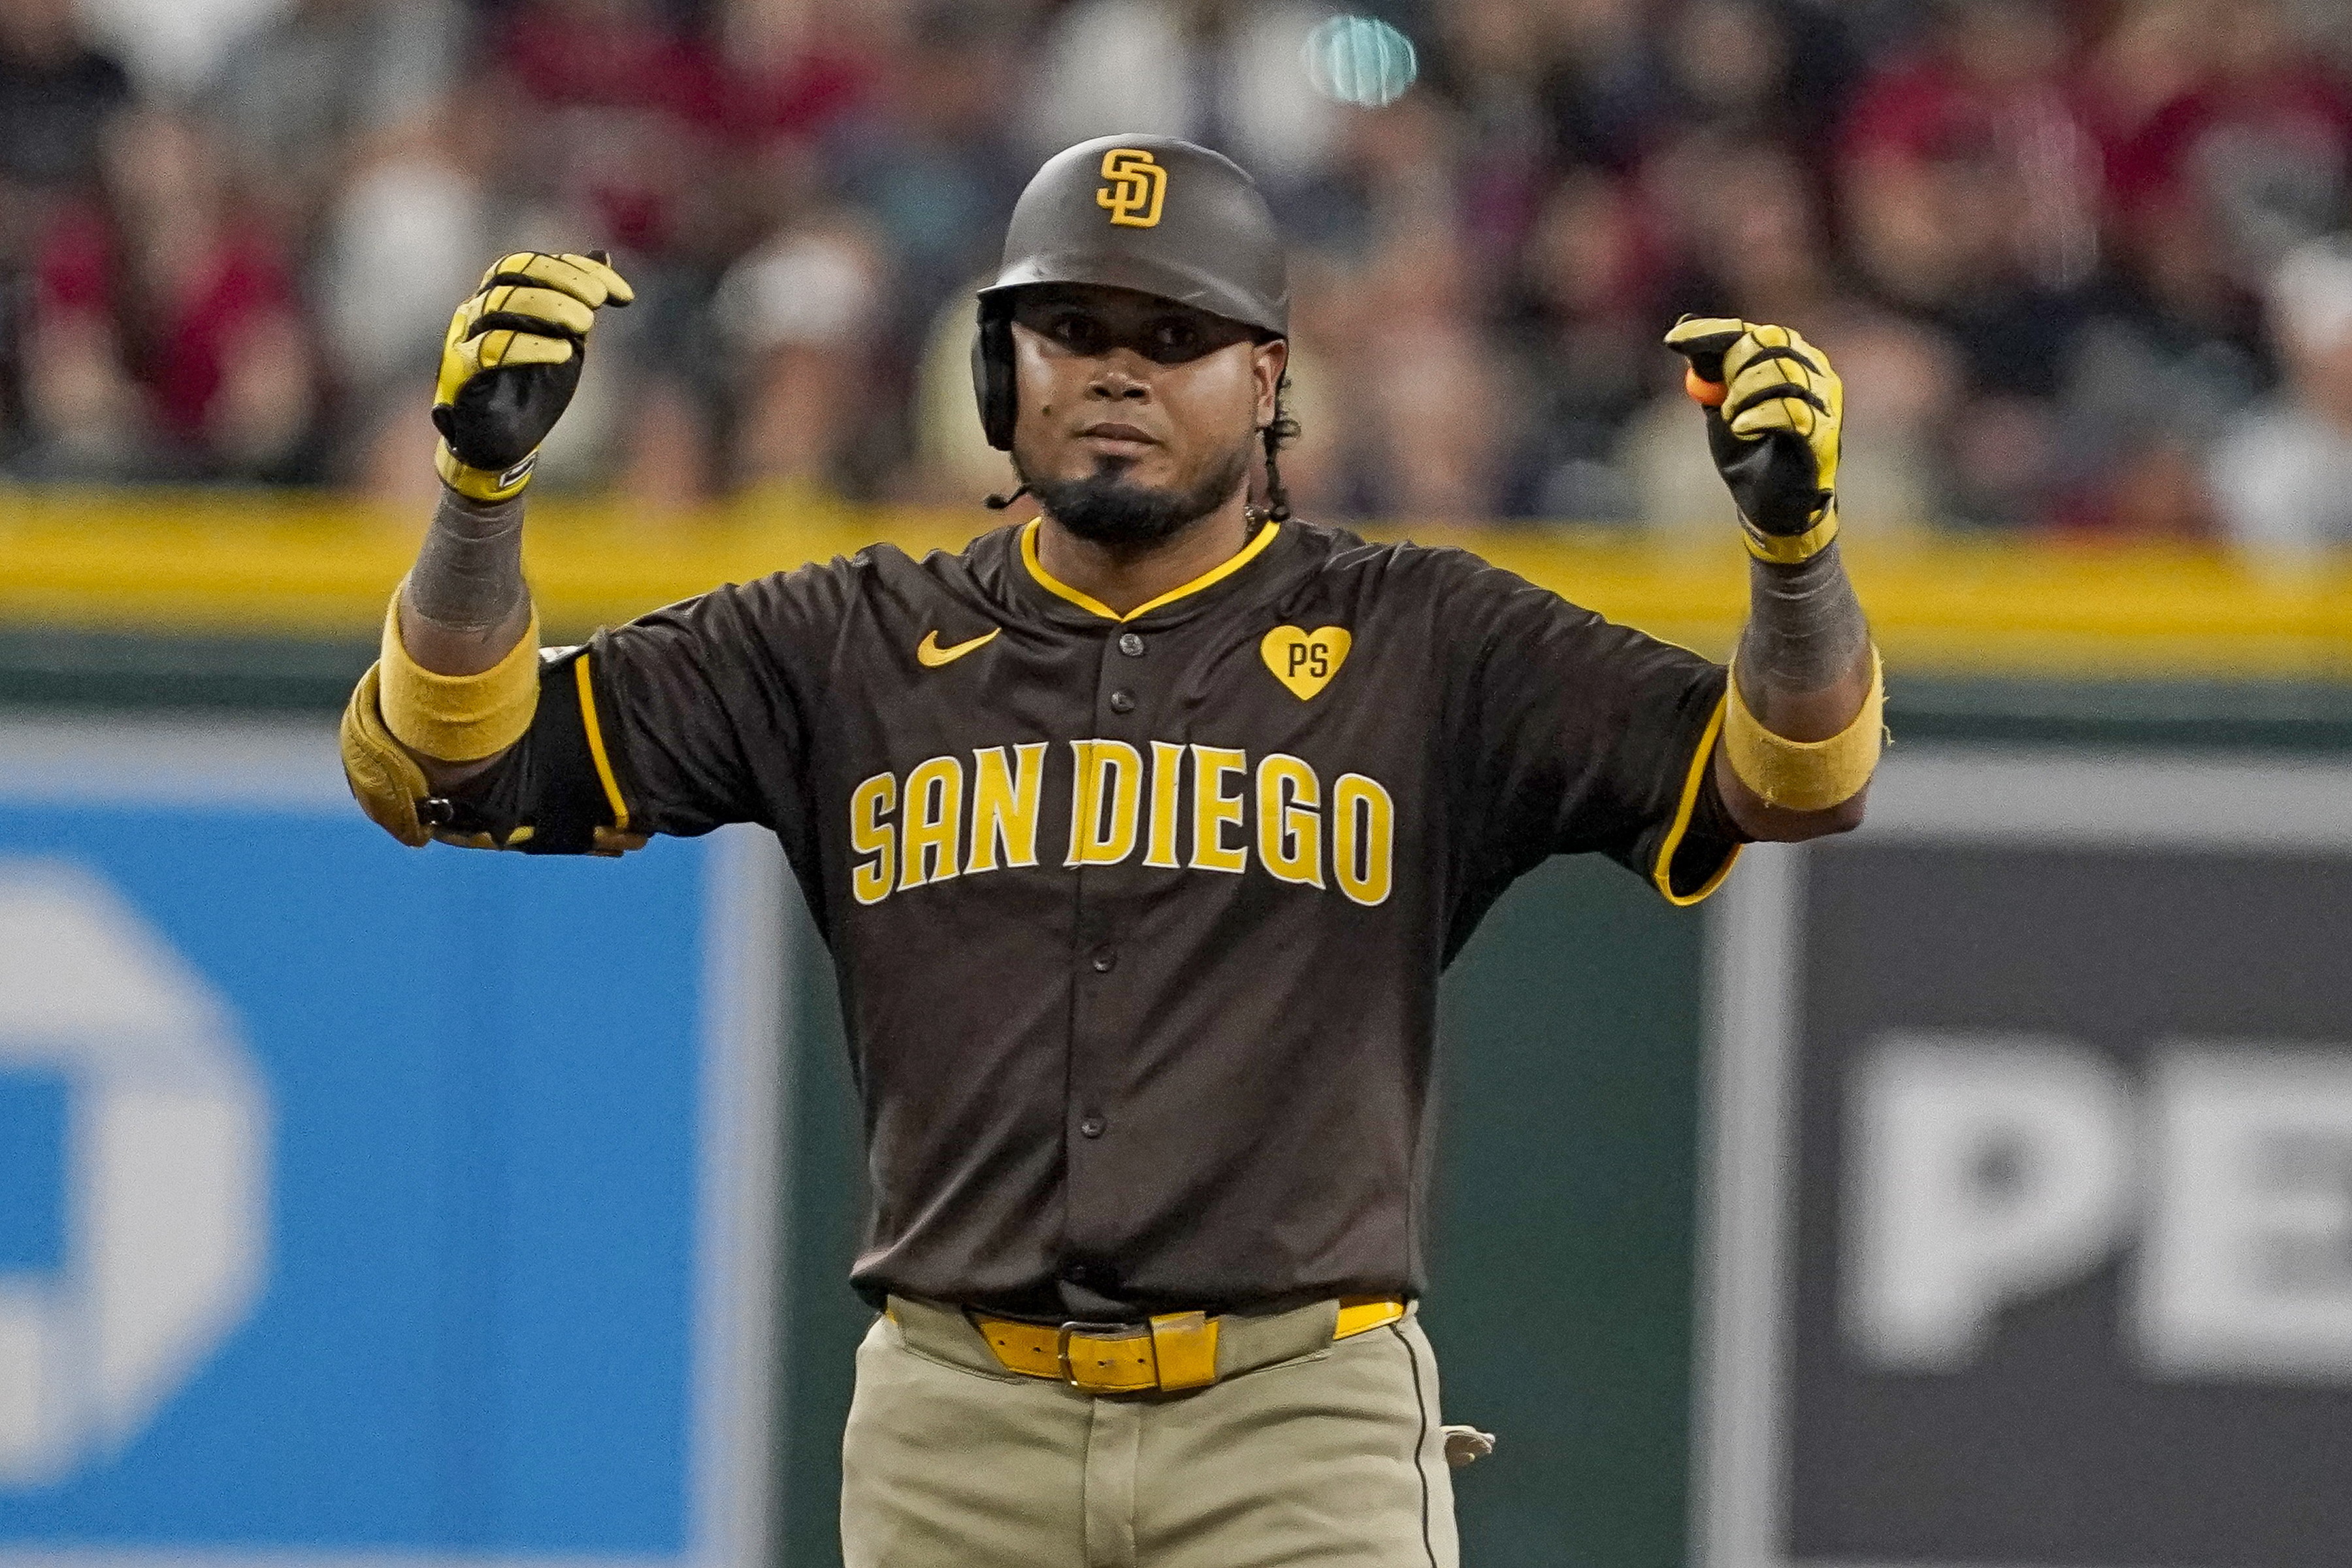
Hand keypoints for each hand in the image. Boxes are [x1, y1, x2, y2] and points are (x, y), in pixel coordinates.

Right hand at [432, 250, 633, 501]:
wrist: (505, 443)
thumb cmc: (533, 388)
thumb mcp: (567, 337)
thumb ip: (578, 299)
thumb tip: (602, 255)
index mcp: (502, 297)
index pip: (533, 264)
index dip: (579, 269)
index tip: (622, 295)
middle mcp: (479, 308)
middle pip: (513, 272)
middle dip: (561, 280)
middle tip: (598, 303)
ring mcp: (466, 336)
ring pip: (500, 303)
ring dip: (548, 307)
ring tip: (586, 325)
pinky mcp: (463, 371)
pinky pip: (491, 347)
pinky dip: (530, 346)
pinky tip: (563, 353)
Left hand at [1662, 316, 1842, 562]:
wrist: (1769, 503)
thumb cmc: (1750, 449)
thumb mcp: (1721, 403)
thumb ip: (1709, 369)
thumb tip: (1683, 324)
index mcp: (1788, 356)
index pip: (1748, 331)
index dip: (1710, 332)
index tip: (1674, 340)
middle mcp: (1813, 369)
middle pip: (1769, 342)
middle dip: (1734, 366)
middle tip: (1723, 398)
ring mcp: (1823, 400)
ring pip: (1781, 374)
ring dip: (1745, 395)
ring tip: (1734, 420)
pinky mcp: (1823, 432)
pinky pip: (1791, 411)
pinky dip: (1759, 417)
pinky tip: (1743, 428)